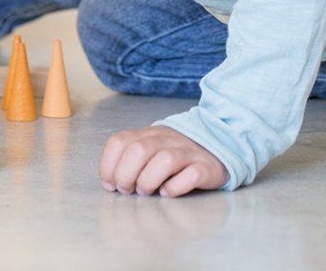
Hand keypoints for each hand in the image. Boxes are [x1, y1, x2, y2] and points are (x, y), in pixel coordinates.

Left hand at [98, 125, 227, 196]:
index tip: (109, 183)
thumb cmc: (176, 156)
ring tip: (146, 191)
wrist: (217, 149)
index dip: (108, 164)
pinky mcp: (206, 167)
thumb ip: (130, 158)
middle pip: (139, 150)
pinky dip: (176, 186)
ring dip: (148, 180)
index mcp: (148, 134)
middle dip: (126, 174)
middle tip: (127, 190)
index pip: (119, 141)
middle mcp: (167, 139)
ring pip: (165, 160)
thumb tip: (110, 181)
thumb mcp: (150, 150)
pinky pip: (191, 174)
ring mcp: (188, 152)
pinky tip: (168, 192)